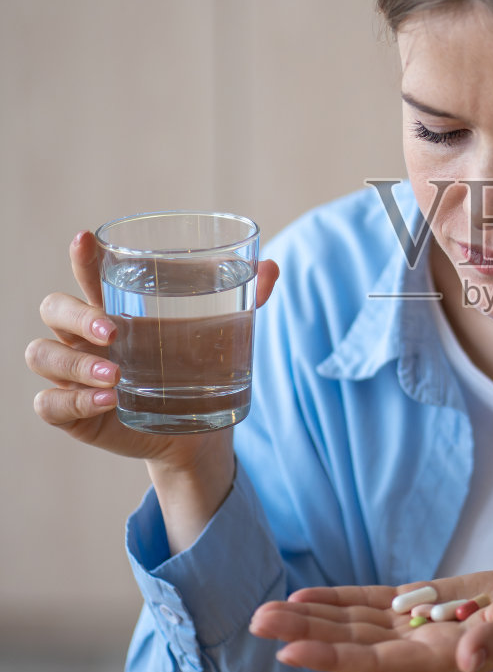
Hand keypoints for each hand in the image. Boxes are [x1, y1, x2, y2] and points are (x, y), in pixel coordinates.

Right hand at [25, 228, 279, 471]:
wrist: (197, 432)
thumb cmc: (196, 370)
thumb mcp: (220, 335)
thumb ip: (245, 301)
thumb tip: (272, 267)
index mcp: (112, 308)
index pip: (86, 275)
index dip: (82, 257)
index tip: (86, 239)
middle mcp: (83, 336)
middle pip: (53, 309)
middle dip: (75, 315)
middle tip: (112, 330)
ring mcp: (72, 374)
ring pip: (42, 355)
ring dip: (75, 363)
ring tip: (116, 375)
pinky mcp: (71, 412)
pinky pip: (49, 404)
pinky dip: (74, 401)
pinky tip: (108, 401)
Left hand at [249, 570, 492, 671]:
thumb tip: (468, 659)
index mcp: (440, 659)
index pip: (374, 663)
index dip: (330, 657)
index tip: (288, 652)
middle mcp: (419, 648)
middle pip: (350, 642)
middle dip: (304, 632)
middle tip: (256, 621)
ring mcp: (418, 627)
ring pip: (354, 623)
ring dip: (311, 617)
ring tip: (266, 611)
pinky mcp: (424, 605)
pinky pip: (372, 604)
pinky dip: (339, 599)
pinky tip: (307, 596)